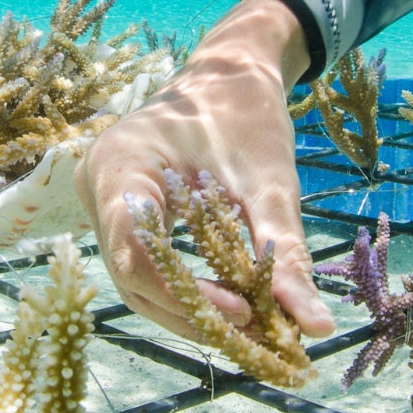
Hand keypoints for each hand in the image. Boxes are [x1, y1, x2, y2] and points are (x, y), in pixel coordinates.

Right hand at [76, 0, 334, 342]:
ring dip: (192, 313)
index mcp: (119, 164)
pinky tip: (233, 307)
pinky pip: (145, 269)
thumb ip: (284, 253)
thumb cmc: (246, 115)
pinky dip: (188, 293)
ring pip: (137, 284)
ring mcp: (102, 205)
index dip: (186, 293)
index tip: (245, 312)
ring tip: (251, 330)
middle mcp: (96, 188)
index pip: (135, 251)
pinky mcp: (119, 217)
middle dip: (195, 314)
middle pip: (133, 277)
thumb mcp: (269, 182)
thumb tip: (316, 326)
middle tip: (257, 336)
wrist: (228, 76)